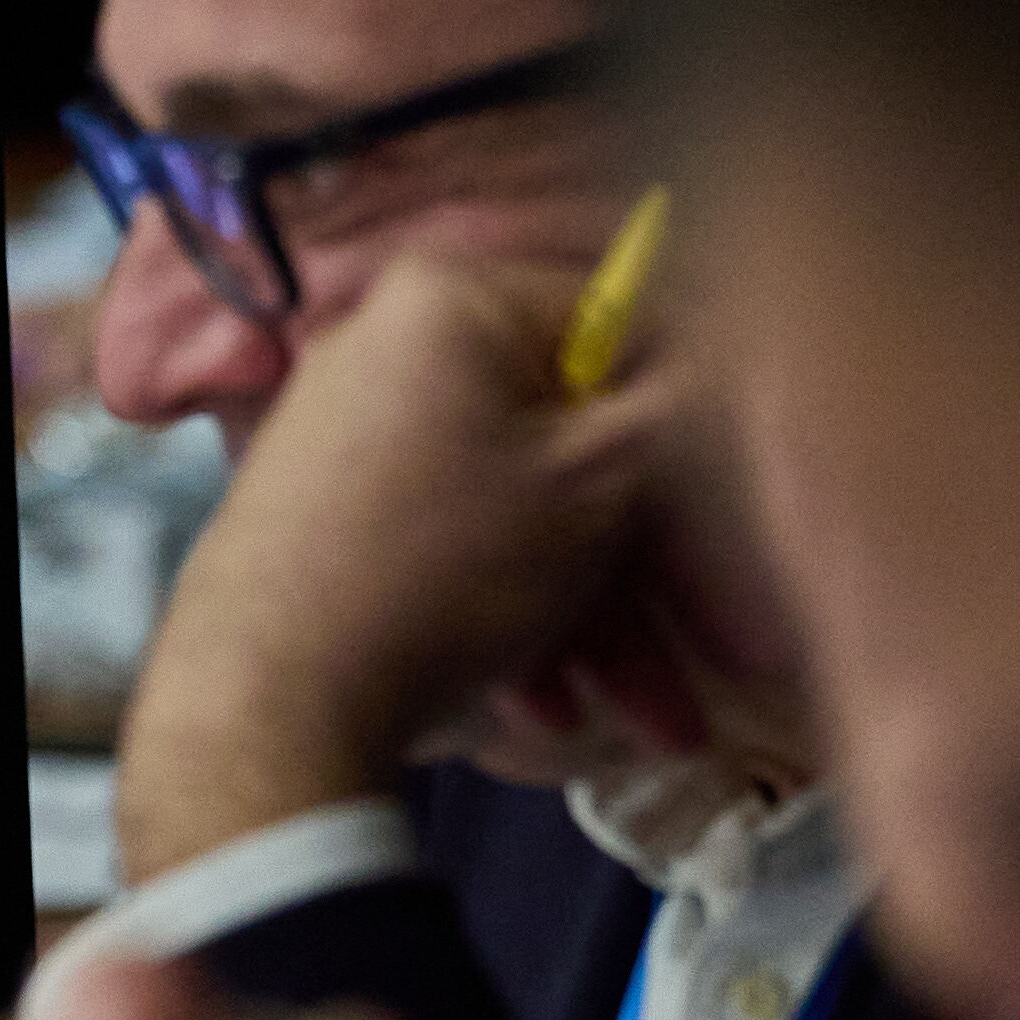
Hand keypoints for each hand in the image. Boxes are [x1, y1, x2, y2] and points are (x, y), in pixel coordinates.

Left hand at [115, 251, 688, 876]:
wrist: (265, 701)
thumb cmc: (443, 569)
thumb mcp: (604, 479)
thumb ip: (685, 406)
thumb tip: (735, 353)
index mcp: (456, 300)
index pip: (623, 323)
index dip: (705, 413)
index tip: (754, 493)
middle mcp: (392, 347)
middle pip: (573, 441)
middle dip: (660, 562)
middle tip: (729, 645)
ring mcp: (351, 437)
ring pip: (521, 515)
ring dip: (602, 617)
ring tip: (656, 719)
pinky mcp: (327, 523)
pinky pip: (452, 552)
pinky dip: (513, 620)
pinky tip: (554, 709)